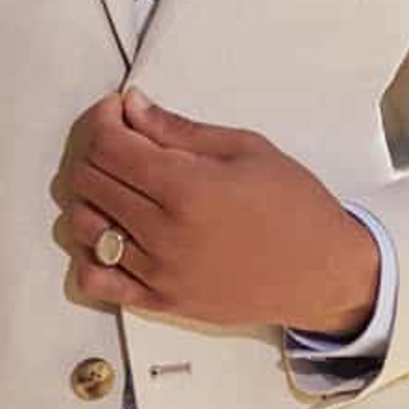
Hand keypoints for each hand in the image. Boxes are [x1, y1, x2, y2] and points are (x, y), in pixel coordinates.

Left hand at [50, 86, 378, 335]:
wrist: (325, 272)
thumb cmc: (293, 205)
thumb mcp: (245, 149)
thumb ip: (179, 129)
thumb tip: (132, 106)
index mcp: (186, 188)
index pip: (107, 146)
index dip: (103, 119)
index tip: (118, 110)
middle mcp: (163, 233)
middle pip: (88, 181)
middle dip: (96, 150)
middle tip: (122, 140)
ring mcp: (158, 273)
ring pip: (83, 228)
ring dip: (90, 199)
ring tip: (120, 187)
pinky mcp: (161, 302)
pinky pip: (96, 281)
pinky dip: (91, 255)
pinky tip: (113, 236)